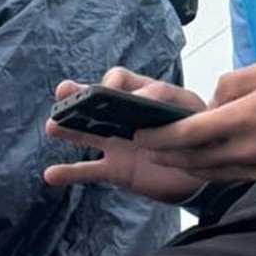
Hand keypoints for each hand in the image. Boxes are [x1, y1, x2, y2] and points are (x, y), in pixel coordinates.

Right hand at [44, 69, 208, 202]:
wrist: (204, 175)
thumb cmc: (199, 137)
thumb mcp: (191, 113)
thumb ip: (166, 102)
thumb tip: (137, 99)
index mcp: (143, 97)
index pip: (121, 80)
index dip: (115, 84)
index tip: (114, 93)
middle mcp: (124, 117)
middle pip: (93, 102)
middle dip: (77, 95)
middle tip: (65, 92)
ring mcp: (116, 144)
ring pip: (85, 133)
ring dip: (67, 128)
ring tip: (52, 125)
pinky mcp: (115, 170)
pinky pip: (88, 170)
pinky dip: (69, 173)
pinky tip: (51, 174)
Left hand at [136, 59, 255, 179]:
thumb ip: (228, 85)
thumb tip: (211, 102)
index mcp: (242, 120)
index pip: (188, 134)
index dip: (159, 136)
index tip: (139, 132)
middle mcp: (246, 148)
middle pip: (191, 159)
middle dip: (163, 153)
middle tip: (142, 145)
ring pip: (207, 171)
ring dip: (181, 164)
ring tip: (162, 154)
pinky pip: (227, 174)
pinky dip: (206, 169)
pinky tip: (197, 161)